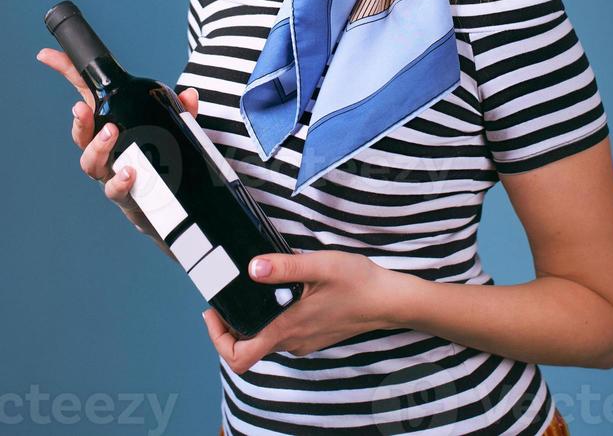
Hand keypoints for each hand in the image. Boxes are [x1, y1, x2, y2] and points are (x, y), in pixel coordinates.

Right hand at [36, 47, 198, 253]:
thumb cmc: (161, 159)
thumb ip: (181, 112)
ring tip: (111, 134)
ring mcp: (111, 172)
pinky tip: (130, 173)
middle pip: (81, 134)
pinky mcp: (124, 196)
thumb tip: (190, 95)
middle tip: (83, 109)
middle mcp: (104, 149)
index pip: (85, 96)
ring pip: (91, 162)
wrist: (167, 207)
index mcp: (110, 124)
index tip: (47, 55)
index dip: (65, 75)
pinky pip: (116, 190)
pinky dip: (121, 181)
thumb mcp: (173, 129)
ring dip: (97, 147)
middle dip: (80, 121)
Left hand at [202, 249, 396, 371]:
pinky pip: (281, 333)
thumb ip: (284, 266)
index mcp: (286, 328)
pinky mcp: (312, 335)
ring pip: (264, 339)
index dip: (217, 339)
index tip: (214, 312)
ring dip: (250, 320)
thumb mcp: (319, 265)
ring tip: (248, 289)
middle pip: (247, 347)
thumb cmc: (357, 283)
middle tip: (225, 296)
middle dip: (230, 325)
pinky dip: (270, 318)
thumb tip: (252, 267)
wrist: (387, 300)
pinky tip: (277, 292)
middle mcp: (291, 341)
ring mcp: (302, 341)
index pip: (239, 357)